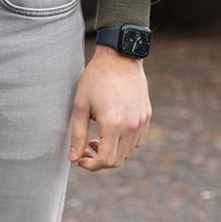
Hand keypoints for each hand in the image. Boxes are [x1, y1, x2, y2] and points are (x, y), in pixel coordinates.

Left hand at [69, 44, 151, 170]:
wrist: (119, 56)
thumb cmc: (96, 78)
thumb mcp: (81, 104)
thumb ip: (78, 134)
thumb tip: (74, 158)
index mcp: (113, 124)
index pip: (106, 160)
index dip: (91, 165)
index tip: (81, 159)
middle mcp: (131, 126)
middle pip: (118, 160)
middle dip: (100, 159)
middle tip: (87, 146)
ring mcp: (141, 121)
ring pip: (128, 151)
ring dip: (113, 150)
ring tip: (99, 136)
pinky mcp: (146, 115)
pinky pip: (138, 140)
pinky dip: (125, 142)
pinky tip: (114, 129)